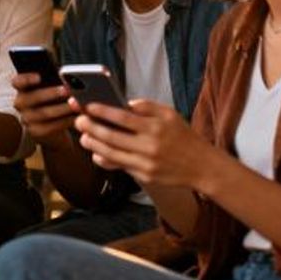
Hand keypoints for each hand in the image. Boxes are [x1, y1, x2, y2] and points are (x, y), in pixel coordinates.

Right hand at [12, 74, 75, 145]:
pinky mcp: (36, 132)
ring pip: (44, 113)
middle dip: (51, 93)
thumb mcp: (50, 89)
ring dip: (62, 108)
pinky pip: (51, 126)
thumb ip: (53, 81)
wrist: (52, 127)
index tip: (39, 77)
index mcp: (22, 89)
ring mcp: (26, 119)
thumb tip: (66, 76)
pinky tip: (75, 117)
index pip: (17, 82)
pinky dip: (65, 121)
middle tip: (66, 90)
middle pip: (33, 97)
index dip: (26, 78)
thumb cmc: (52, 101)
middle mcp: (20, 103)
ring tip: (75, 104)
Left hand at [74, 99, 210, 186]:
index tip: (87, 105)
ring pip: (111, 154)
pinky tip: (96, 153)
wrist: (202, 166)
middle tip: (78, 120)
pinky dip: (104, 160)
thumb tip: (122, 102)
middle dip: (91, 127)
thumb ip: (145, 106)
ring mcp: (146, 164)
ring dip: (93, 144)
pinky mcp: (144, 177)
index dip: (101, 111)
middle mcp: (149, 147)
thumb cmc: (183, 135)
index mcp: (155, 127)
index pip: (121, 117)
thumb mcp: (169, 113)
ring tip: (83, 136)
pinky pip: (119, 167)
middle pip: (111, 137)